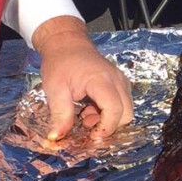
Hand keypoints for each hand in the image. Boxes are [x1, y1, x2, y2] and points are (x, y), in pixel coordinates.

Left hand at [32, 16, 133, 140]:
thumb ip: (60, 114)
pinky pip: (122, 104)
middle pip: (127, 113)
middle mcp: (117, 80)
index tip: (91, 136)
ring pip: (126, 111)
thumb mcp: (54, 89)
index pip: (115, 109)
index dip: (106, 128)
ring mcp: (121, 81)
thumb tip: (57, 136)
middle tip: (86, 124)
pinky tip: (91, 108)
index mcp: (101, 80)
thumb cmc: (60, 62)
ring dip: (109, 119)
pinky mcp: (120, 83)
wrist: (67, 43)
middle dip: (109, 126)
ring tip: (86, 114)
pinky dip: (109, 112)